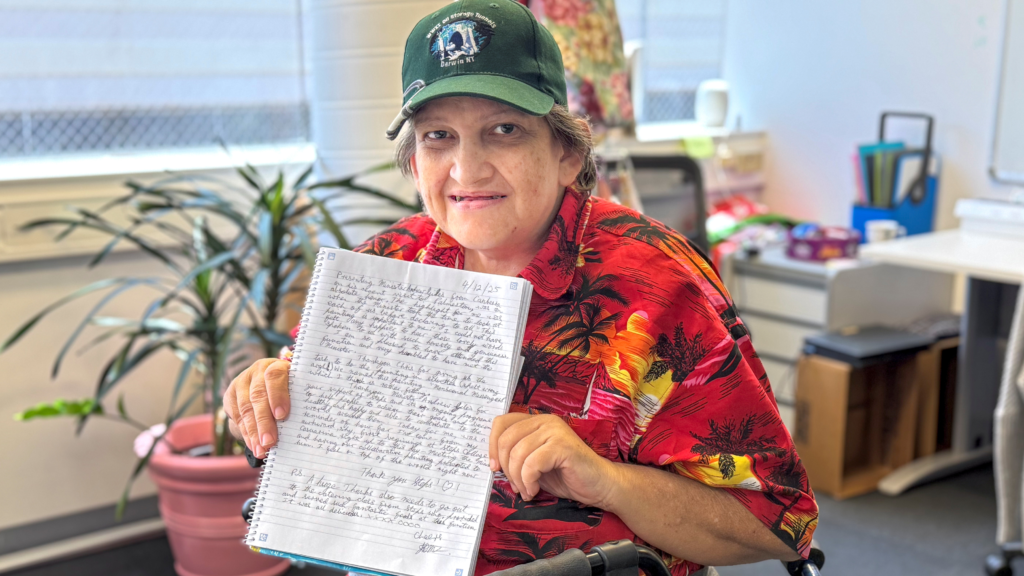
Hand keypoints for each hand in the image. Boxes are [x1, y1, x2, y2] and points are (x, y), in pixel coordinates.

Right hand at [223, 358, 290, 457]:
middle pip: (258, 396)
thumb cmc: (289, 390)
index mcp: (277, 365)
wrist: (264, 385)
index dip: (278, 395)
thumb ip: (298, 400)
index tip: (282, 415)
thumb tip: (306, 425)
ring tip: (262, 450)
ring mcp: (241, 382)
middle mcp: (257, 371)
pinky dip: (246, 433)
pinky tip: (253, 445)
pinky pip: (237, 417)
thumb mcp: (295, 389)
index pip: (274, 376)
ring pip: (246, 409)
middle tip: (270, 442)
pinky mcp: (230, 395)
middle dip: (264, 422)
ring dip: (254, 432)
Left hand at [488, 413, 620, 506]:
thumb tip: (493, 462)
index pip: (501, 423)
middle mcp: (545, 420)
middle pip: (506, 440)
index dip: (491, 446)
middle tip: (516, 486)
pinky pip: (532, 464)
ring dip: (518, 479)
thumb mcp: (534, 463)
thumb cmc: (566, 475)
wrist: (599, 485)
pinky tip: (534, 491)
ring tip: (527, 491)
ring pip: (517, 454)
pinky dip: (528, 481)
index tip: (494, 468)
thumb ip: (517, 455)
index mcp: (536, 421)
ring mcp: (555, 431)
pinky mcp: (563, 446)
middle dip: (506, 468)